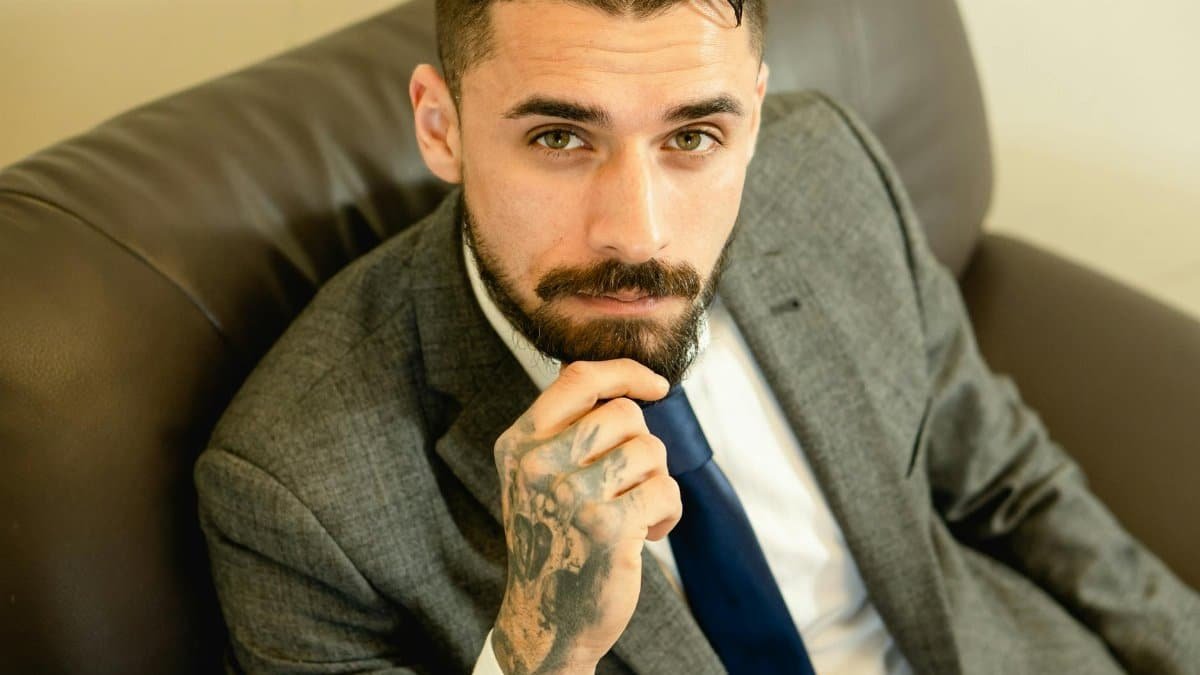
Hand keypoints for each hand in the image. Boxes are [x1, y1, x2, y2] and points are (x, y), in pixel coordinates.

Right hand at [490, 359, 682, 673]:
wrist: (548, 619)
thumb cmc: (554, 538)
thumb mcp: (536, 477)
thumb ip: (565, 428)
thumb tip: (621, 379)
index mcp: (518, 445)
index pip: (577, 378)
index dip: (625, 372)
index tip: (656, 386)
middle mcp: (537, 466)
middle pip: (624, 414)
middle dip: (642, 445)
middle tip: (629, 483)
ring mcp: (570, 496)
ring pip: (649, 450)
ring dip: (656, 481)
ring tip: (636, 511)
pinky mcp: (607, 527)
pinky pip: (666, 490)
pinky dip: (669, 511)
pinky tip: (648, 534)